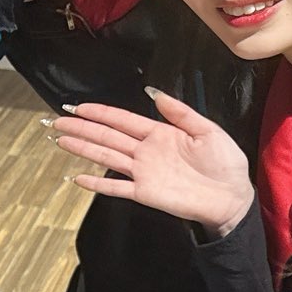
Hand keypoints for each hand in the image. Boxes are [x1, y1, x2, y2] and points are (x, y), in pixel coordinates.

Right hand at [51, 90, 253, 235]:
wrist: (232, 198)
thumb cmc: (225, 164)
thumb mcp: (208, 130)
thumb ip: (180, 113)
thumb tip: (155, 94)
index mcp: (160, 134)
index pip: (123, 120)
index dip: (101, 113)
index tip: (80, 106)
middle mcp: (146, 151)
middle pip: (107, 136)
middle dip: (82, 127)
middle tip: (59, 121)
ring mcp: (143, 172)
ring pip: (106, 157)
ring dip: (83, 148)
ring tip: (61, 140)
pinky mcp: (144, 193)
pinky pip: (115, 187)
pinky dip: (96, 184)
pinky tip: (78, 178)